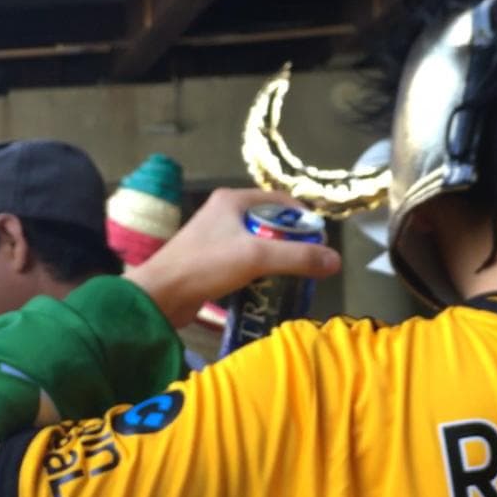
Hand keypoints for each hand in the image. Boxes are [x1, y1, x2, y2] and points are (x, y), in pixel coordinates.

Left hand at [125, 188, 341, 326]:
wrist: (160, 296)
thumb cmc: (206, 265)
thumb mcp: (257, 257)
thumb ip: (298, 257)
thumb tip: (336, 261)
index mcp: (232, 200)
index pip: (280, 201)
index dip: (303, 217)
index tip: (320, 239)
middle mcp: (223, 213)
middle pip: (270, 223)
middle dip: (291, 241)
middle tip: (310, 261)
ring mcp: (215, 237)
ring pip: (257, 243)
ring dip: (276, 259)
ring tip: (294, 276)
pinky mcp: (209, 261)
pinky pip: (244, 261)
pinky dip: (259, 271)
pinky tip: (269, 287)